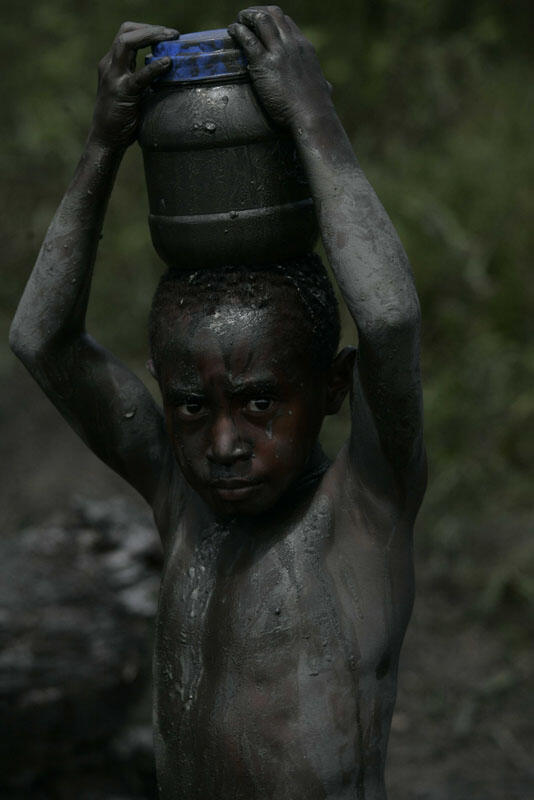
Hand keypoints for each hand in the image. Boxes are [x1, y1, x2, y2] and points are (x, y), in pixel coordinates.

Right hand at [90, 21, 178, 149]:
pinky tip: (168, 63)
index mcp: (112, 64)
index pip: (127, 34)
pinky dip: (154, 67)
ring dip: (150, 36)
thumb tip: (170, 73)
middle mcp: (110, 65)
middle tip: (173, 34)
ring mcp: (113, 77)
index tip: (167, 35)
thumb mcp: (133, 92)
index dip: (147, 30)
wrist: (106, 139)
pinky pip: (139, 76)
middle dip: (151, 29)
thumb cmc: (121, 118)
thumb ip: (145, 79)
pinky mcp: (122, 92)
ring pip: (126, 43)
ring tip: (171, 39)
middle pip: (126, 32)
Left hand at [228, 6, 332, 129]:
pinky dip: (238, 31)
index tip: (262, 26)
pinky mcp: (264, 64)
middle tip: (246, 19)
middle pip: (273, 14)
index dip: (272, 20)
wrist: (312, 116)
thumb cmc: (318, 108)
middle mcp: (292, 44)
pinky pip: (247, 38)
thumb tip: (328, 87)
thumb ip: (323, 83)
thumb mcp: (324, 87)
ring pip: (260, 19)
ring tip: (237, 22)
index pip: (287, 22)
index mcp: (305, 48)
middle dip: (257, 12)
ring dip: (246, 17)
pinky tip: (232, 31)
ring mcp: (278, 52)